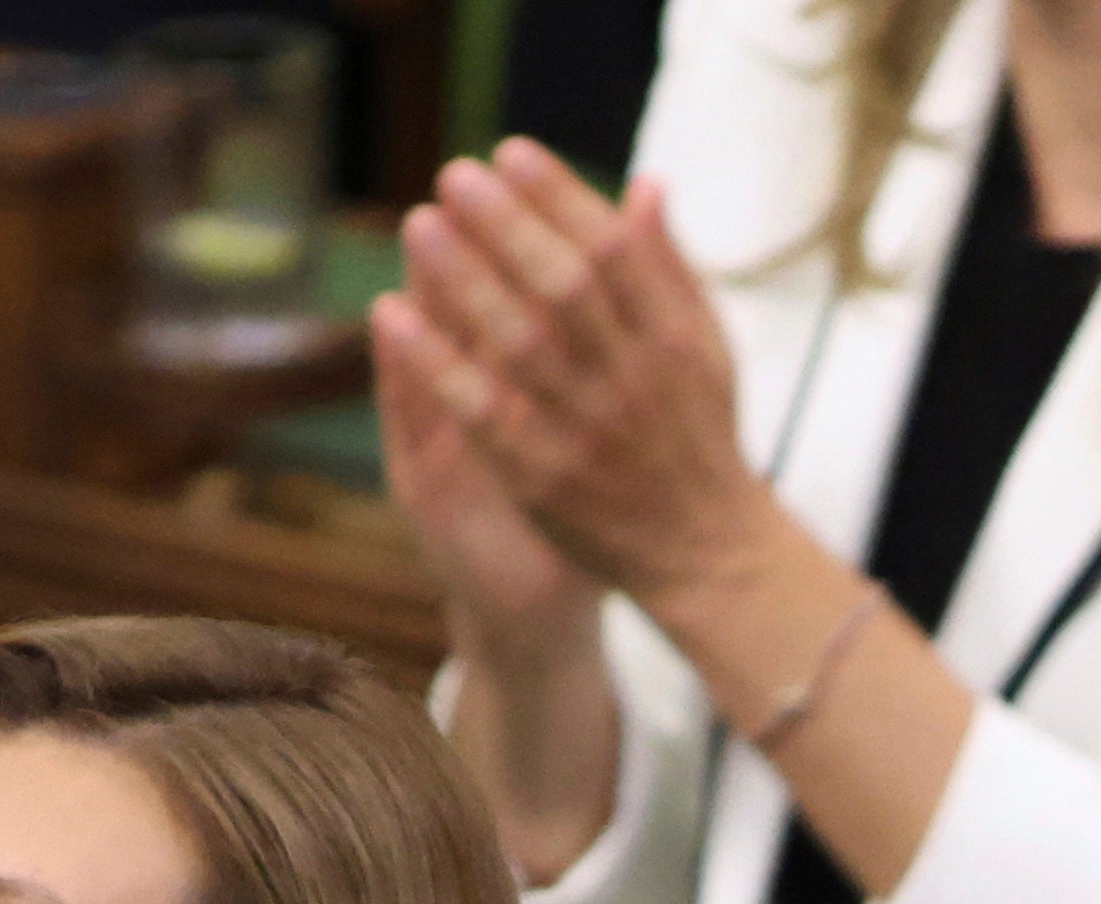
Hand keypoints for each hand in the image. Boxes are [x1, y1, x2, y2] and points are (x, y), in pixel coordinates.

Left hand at [390, 143, 765, 609]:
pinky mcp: (544, 479)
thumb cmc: (700, 437)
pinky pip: (482, 413)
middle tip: (454, 175)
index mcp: (672, 340)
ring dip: (464, 280)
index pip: (613, 250)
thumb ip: (670, 270)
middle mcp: (632, 381)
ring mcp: (586, 432)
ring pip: (519, 344)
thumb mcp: (707, 348)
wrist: (707, 553)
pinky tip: (393, 316)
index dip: (559, 196)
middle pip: (565, 287)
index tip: (511, 153)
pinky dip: (436, 362)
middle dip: (507, 225)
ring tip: (420, 225)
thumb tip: (646, 184)